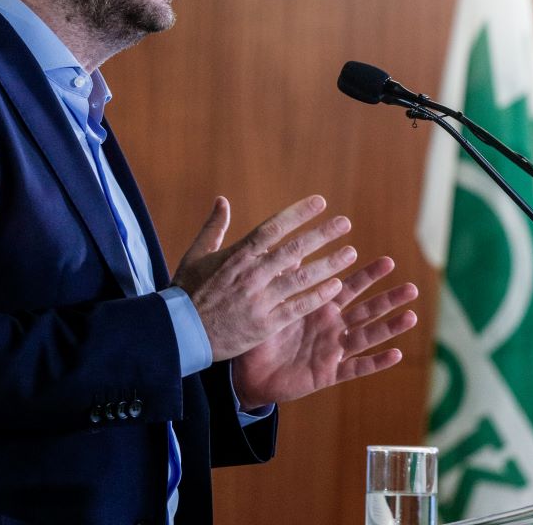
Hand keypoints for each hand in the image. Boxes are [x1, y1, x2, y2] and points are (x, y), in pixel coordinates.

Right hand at [171, 195, 357, 361]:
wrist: (180, 333)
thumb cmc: (188, 291)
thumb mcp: (196, 254)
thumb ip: (214, 227)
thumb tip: (222, 200)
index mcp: (237, 255)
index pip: (273, 228)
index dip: (298, 214)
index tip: (320, 203)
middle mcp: (251, 275)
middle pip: (293, 250)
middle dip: (322, 234)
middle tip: (345, 223)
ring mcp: (259, 300)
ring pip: (301, 278)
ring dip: (329, 264)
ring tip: (351, 253)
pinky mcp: (265, 324)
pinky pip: (297, 307)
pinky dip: (318, 296)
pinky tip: (337, 286)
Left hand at [232, 256, 417, 409]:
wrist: (250, 373)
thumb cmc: (262, 336)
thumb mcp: (274, 305)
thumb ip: (286, 280)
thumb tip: (292, 247)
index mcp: (321, 308)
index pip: (350, 287)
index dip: (369, 276)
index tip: (389, 261)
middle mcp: (333, 327)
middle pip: (366, 310)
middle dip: (389, 299)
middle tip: (412, 288)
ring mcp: (334, 350)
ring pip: (367, 336)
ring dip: (390, 327)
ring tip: (412, 316)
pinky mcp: (330, 373)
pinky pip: (356, 367)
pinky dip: (376, 362)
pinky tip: (396, 354)